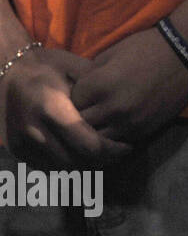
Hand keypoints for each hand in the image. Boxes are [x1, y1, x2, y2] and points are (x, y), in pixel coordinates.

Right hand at [1, 47, 131, 164]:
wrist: (7, 72)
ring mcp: (23, 143)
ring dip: (86, 165)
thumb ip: (99, 89)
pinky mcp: (17, 150)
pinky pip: (47, 167)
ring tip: (103, 154)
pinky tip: (80, 153)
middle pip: (79, 161)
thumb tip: (124, 107)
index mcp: (52, 109)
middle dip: (103, 160)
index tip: (128, 146)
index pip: (90, 145)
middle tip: (118, 152)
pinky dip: (66, 164)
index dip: (113, 151)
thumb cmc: (48, 67)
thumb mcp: (76, 69)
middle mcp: (35, 130)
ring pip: (63, 168)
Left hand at [70, 28, 187, 145]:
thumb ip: (90, 75)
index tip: (83, 93)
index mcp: (98, 85)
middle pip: (81, 123)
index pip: (70, 103)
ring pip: (98, 138)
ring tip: (103, 119)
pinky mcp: (144, 129)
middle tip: (89, 108)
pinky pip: (119, 141)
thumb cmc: (145, 47)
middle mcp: (111, 107)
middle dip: (82, 116)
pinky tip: (118, 124)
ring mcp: (129, 121)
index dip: (75, 97)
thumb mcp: (110, 54)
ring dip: (98, 130)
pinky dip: (115, 135)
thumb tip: (77, 91)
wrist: (184, 54)